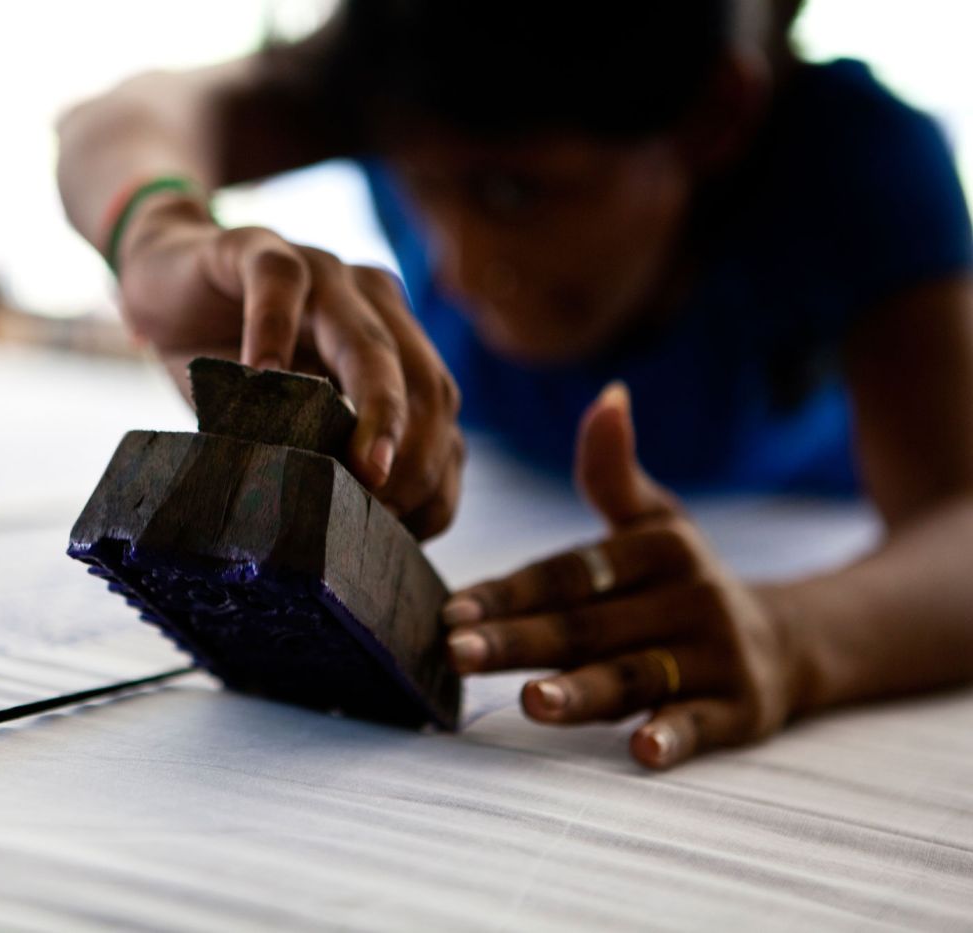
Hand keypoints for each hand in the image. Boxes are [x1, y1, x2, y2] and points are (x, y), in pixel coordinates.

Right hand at [117, 195, 463, 538]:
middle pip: (422, 380)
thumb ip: (325, 454)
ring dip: (376, 407)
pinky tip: (262, 377)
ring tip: (366, 469)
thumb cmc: (229, 363)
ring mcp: (321, 270)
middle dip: (416, 453)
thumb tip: (361, 541)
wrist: (161, 278)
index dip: (434, 473)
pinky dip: (273, 330)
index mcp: (392, 339)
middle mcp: (371, 301)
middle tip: (388, 512)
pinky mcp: (258, 247)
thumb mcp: (283, 420)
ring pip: (368, 339)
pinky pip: (279, 282)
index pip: (439, 411)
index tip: (404, 532)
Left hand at [442, 383, 802, 768]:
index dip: (510, 591)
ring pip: (635, 674)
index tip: (451, 609)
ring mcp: (715, 655)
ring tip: (530, 701)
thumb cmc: (686, 581)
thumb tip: (608, 395)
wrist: (788, 642)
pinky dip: (675, 736)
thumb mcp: (657, 522)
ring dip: (583, 689)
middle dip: (519, 640)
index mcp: (656, 550)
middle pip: (587, 625)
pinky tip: (643, 750)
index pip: (568, 573)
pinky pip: (702, 724)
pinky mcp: (740, 708)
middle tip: (457, 652)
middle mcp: (687, 598)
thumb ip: (614, 472)